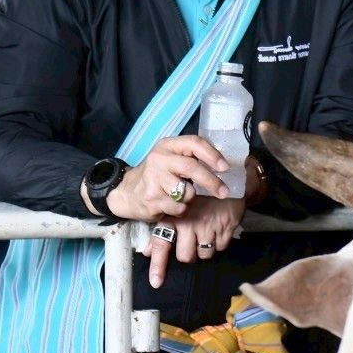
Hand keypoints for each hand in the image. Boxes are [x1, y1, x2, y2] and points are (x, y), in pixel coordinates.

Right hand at [108, 135, 231, 221]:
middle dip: (212, 182)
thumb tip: (224, 165)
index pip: (194, 143)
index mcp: (168, 145)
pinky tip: (172, 205)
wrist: (127, 192)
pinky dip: (181, 209)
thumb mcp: (170, 158)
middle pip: (192, 168)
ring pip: (187, 192)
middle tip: (225, 192)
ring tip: (182, 196)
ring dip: (191, 198)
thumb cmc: (157, 175)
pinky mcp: (152, 198)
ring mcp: (154, 178)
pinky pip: (179, 207)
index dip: (213, 155)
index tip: (226, 167)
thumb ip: (191, 157)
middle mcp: (159, 159)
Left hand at [143, 195, 247, 288]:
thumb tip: (147, 252)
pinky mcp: (226, 227)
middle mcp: (190, 223)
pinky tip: (218, 229)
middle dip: (188, 254)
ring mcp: (209, 226)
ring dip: (204, 249)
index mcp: (174, 217)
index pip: (162, 243)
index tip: (156, 282)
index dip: (158, 265)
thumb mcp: (177, 206)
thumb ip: (163, 229)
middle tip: (191, 242)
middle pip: (185, 256)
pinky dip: (219, 242)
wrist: (227, 176)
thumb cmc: (198, 192)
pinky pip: (221, 247)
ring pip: (204, 255)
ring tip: (206, 234)